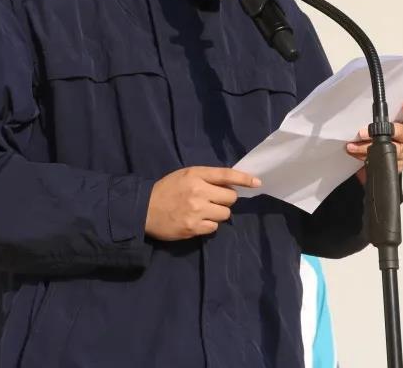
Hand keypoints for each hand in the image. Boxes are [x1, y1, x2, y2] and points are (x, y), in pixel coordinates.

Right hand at [145, 166, 260, 240]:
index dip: (244, 178)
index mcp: (196, 175)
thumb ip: (206, 178)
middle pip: (230, 198)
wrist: (144, 209)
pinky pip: (214, 228)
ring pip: (224, 214)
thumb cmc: (167, 189)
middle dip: (225, 199)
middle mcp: (198, 191)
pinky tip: (196, 221)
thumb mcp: (185, 175)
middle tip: (212, 200)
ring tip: (202, 211)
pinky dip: (208, 225)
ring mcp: (197, 211)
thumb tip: (231, 186)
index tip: (257, 182)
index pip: (225, 174)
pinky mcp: (194, 228)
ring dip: (217, 213)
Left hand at [347, 102, 402, 184]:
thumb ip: (378, 120)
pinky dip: (364, 156)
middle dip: (384, 131)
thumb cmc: (381, 137)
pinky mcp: (397, 166)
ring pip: (389, 149)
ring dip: (366, 147)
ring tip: (353, 146)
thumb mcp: (382, 126)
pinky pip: (380, 161)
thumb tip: (360, 113)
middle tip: (364, 132)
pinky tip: (355, 153)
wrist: (381, 160)